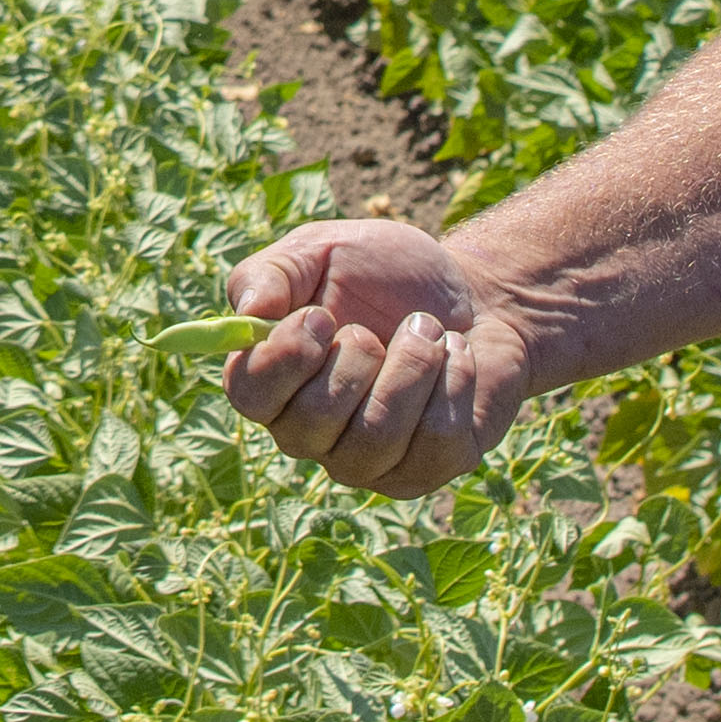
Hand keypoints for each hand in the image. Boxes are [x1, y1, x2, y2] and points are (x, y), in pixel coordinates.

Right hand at [214, 217, 538, 496]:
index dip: (286, 354)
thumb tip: (249, 309)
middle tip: (376, 326)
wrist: (471, 293)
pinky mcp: (427, 470)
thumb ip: (272, 273)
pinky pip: (437, 440)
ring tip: (428, 330)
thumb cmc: (384, 275)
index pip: (250, 394)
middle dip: (358, 355)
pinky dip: (454, 379)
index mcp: (273, 382)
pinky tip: (456, 356)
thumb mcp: (322, 251)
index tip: (321, 314)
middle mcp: (311, 435)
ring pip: (377, 435)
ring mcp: (368, 462)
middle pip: (313, 420)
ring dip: (413, 362)